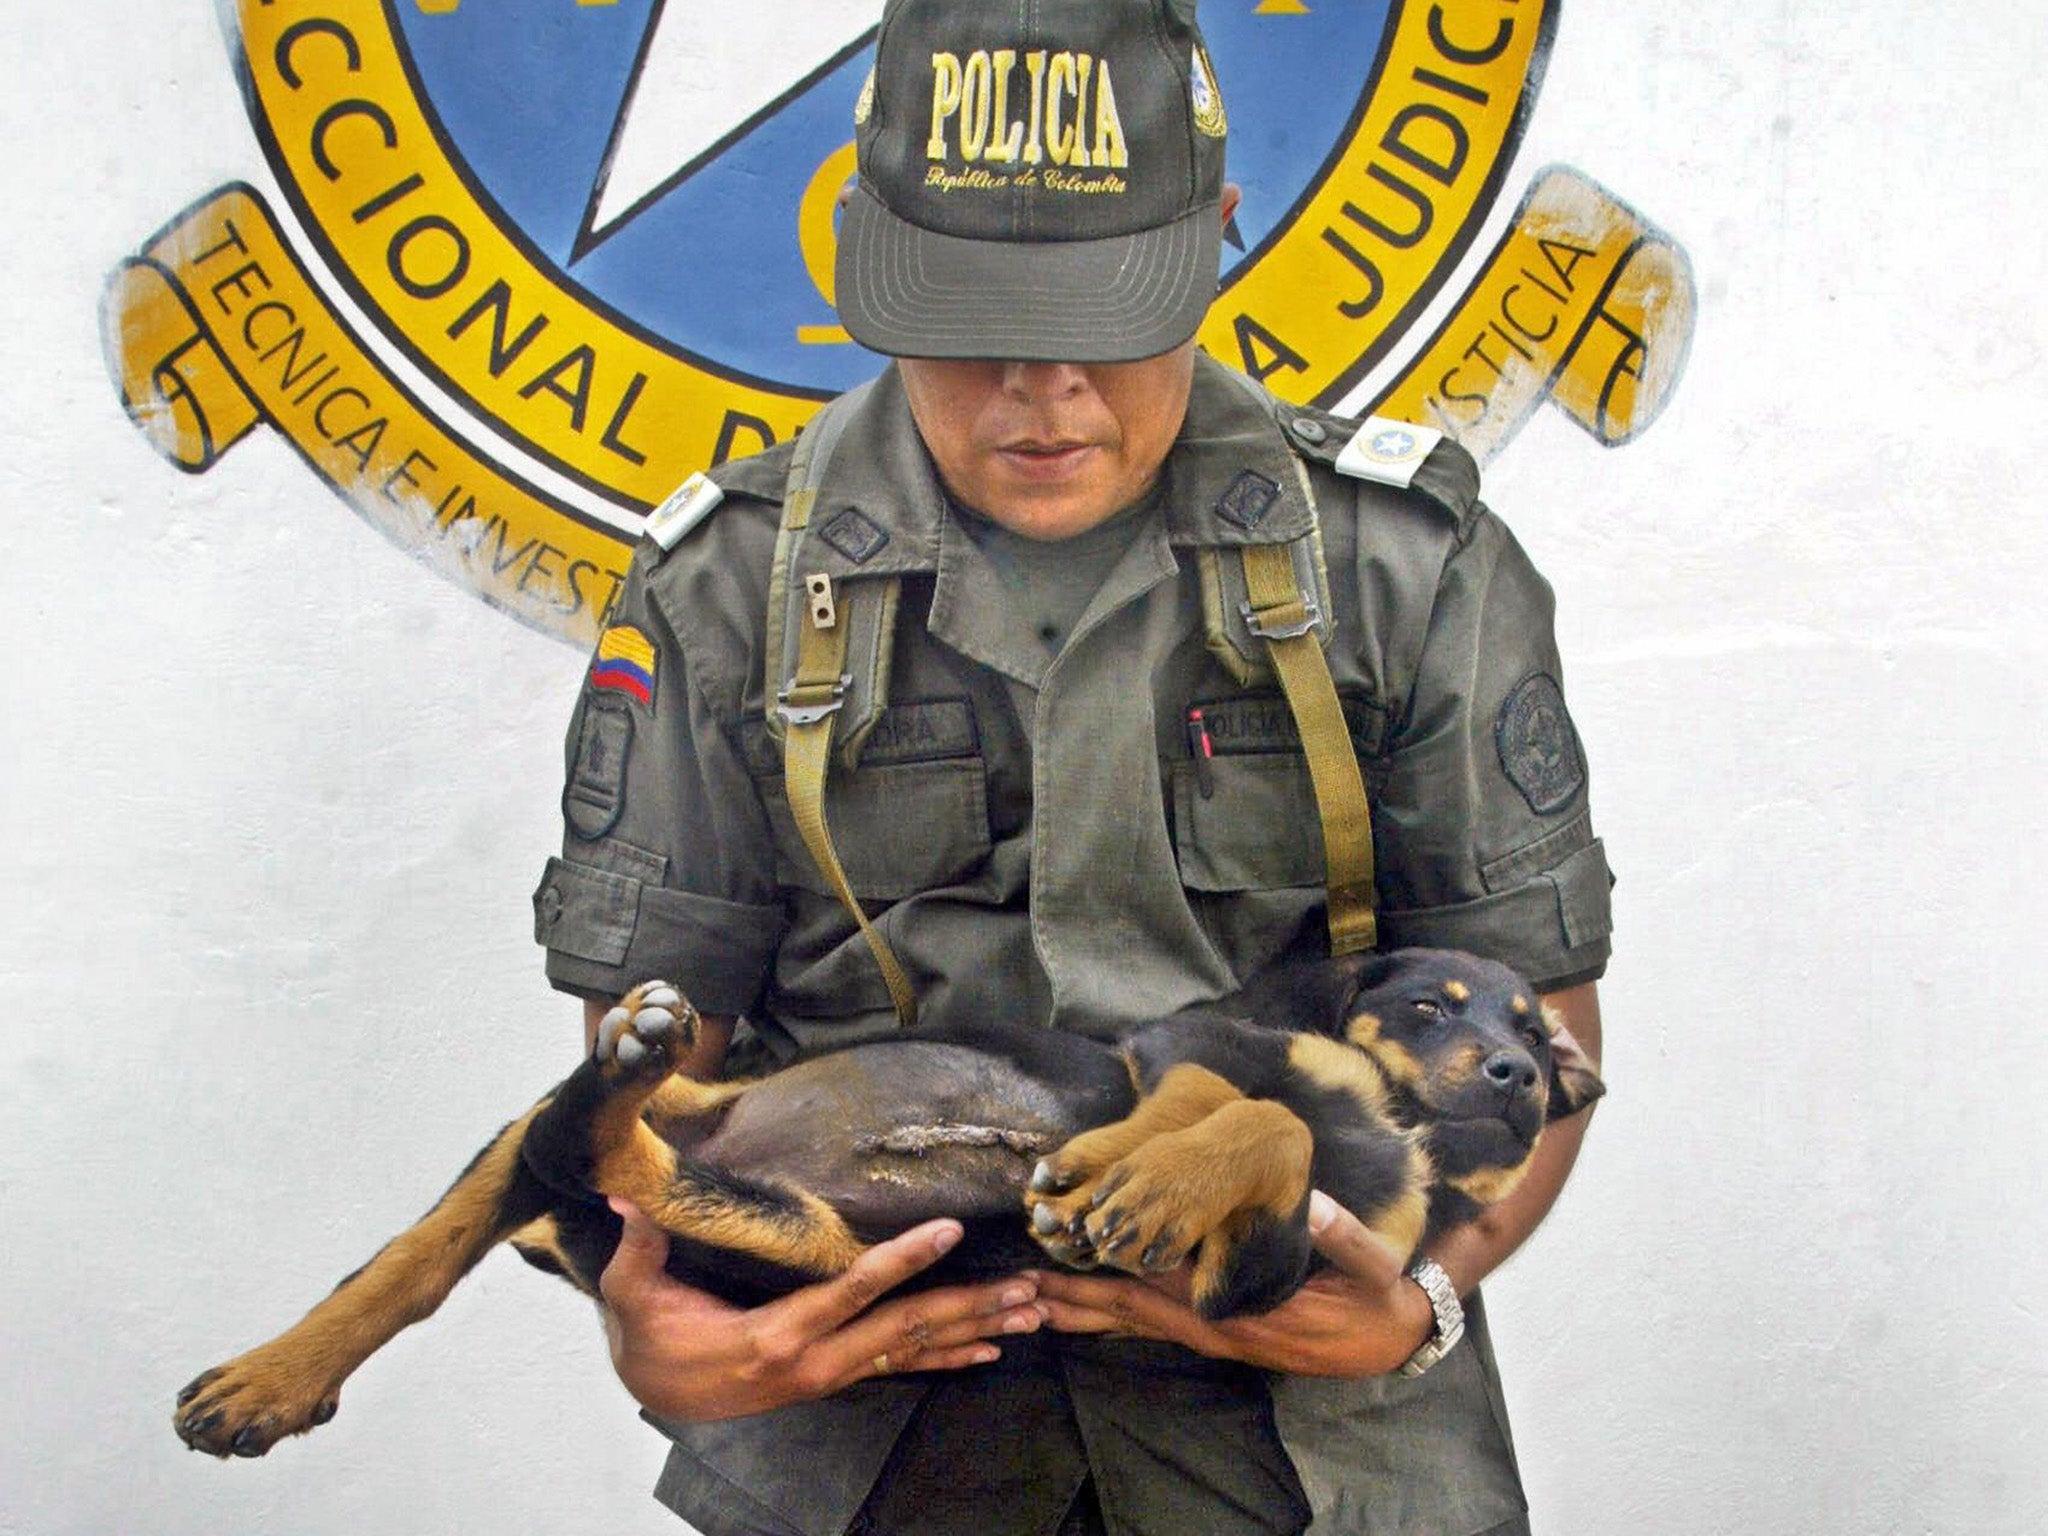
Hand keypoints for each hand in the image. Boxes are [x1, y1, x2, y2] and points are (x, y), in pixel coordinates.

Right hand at [598, 1198, 1046, 1420]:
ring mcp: (828, 1375)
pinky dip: (949, 1357)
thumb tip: (624, 1193)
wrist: (651, 1390)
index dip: (903, 1260)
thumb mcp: (632, 1291)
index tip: (949, 1231)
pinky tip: (989, 1350)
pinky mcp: (833, 1377)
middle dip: (972, 1308)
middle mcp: (814, 1361)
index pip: (852, 1291)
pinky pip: (902, 1366)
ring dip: (976, 1331)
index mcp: (775, 1336)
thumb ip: (640, 1244)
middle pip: (907, 1330)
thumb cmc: (647, 1335)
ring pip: (915, 1350)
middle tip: (1030, 1290)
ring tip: (1031, 1314)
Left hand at [1030, 1192, 1435, 1377]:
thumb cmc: (1378, 1301)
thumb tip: (1320, 1203)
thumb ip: (1344, 1236)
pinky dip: (1118, 1316)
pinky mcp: (1219, 1333)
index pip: (1166, 1287)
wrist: (1395, 1340)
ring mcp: (1215, 1336)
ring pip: (1139, 1324)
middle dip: (1080, 1299)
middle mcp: (1217, 1329)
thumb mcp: (1371, 1268)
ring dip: (1090, 1312)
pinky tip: (1091, 1311)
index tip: (1070, 1254)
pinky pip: (1156, 1326)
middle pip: (1134, 1312)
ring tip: (1037, 1301)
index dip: (1116, 1270)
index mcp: (1242, 1309)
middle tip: (1023, 1287)